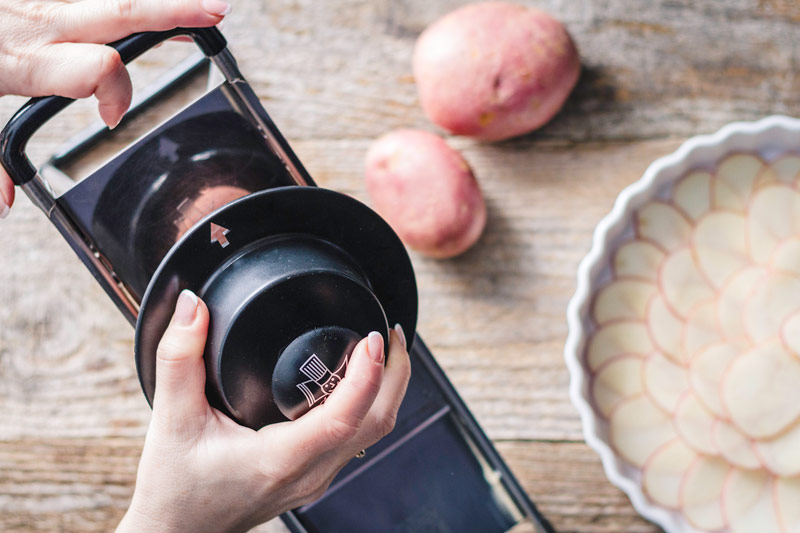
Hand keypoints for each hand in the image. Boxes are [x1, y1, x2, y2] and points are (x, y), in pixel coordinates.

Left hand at [0, 0, 230, 217]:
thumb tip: (6, 202)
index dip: (118, 95)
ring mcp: (37, 3)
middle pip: (121, 11)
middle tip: (215, 14)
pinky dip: (123, 4)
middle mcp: (37, 23)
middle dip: (173, 12)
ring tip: (200, 5)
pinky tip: (145, 7)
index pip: (99, 68)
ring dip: (158, 2)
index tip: (110, 120)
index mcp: (21, 61)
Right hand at [117, 290, 410, 532]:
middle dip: (395, 375)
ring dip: (387, 391)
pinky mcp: (313, 478)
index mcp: (280, 459)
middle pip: (377, 424)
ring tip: (383, 350)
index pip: (345, 417)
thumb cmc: (173, 487)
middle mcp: (308, 474)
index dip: (369, 375)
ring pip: (372, 434)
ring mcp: (315, 480)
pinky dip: (368, 406)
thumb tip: (192, 305)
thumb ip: (178, 358)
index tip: (375, 338)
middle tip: (392, 333)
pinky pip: (356, 440)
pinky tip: (358, 382)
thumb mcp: (170, 419)